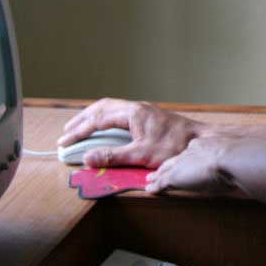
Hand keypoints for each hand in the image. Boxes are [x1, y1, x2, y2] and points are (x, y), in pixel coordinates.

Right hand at [58, 98, 204, 167]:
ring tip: (80, 128)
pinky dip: (106, 119)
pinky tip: (105, 129)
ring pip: (111, 108)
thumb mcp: (141, 155)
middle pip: (101, 108)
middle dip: (82, 120)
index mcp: (132, 113)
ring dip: (93, 117)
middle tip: (67, 132)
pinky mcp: (149, 117)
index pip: (98, 120)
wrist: (201, 141)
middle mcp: (136, 108)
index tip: (64, 142)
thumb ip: (113, 156)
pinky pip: (120, 113)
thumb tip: (86, 158)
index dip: (79, 132)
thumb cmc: (175, 146)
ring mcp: (143, 111)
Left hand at [145, 136, 240, 194]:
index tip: (184, 160)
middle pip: (174, 160)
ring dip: (156, 176)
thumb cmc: (237, 160)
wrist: (229, 158)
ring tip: (150, 179)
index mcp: (204, 147)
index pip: (190, 153)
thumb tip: (237, 171)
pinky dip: (154, 187)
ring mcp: (181, 164)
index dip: (185, 158)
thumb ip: (230, 163)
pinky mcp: (174, 176)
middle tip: (159, 168)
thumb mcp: (233, 159)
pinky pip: (161, 182)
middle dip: (166, 165)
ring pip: (165, 171)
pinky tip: (149, 190)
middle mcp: (189, 153)